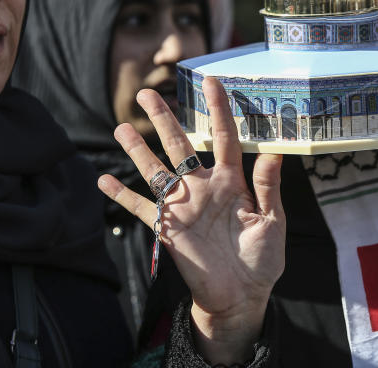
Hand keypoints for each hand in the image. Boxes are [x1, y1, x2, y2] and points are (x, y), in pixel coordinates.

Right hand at [98, 77, 284, 363]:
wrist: (242, 295)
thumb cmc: (262, 258)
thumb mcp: (272, 222)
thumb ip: (269, 188)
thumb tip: (274, 153)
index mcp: (231, 181)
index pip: (223, 137)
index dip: (218, 109)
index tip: (212, 81)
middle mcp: (203, 187)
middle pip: (180, 145)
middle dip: (164, 119)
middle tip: (147, 93)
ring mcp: (182, 206)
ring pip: (156, 170)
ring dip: (138, 151)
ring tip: (121, 127)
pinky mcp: (167, 229)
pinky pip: (141, 208)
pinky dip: (122, 196)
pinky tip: (103, 180)